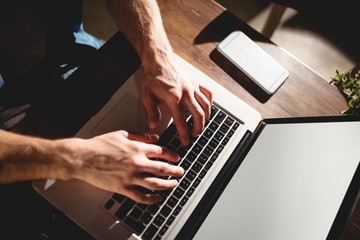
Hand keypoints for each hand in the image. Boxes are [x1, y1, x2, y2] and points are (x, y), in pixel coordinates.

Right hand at [64, 130, 183, 203]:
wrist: (83, 158)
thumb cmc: (100, 145)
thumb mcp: (122, 134)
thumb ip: (140, 136)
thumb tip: (154, 138)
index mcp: (137, 148)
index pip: (161, 151)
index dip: (171, 155)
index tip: (176, 157)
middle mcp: (137, 162)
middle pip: (162, 168)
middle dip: (175, 170)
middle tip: (180, 171)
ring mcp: (131, 176)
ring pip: (155, 183)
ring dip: (168, 184)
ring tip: (174, 184)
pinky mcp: (123, 188)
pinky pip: (141, 196)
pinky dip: (151, 199)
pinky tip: (157, 198)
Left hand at [141, 52, 212, 145]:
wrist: (159, 60)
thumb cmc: (153, 77)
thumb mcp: (147, 96)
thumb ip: (152, 112)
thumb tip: (153, 125)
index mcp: (173, 98)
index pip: (181, 120)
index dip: (183, 133)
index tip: (185, 141)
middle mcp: (186, 93)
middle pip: (198, 114)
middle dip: (198, 127)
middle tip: (195, 135)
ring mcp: (193, 87)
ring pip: (206, 105)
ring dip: (206, 117)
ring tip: (202, 125)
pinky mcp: (195, 82)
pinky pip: (208, 93)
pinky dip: (210, 102)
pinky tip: (208, 108)